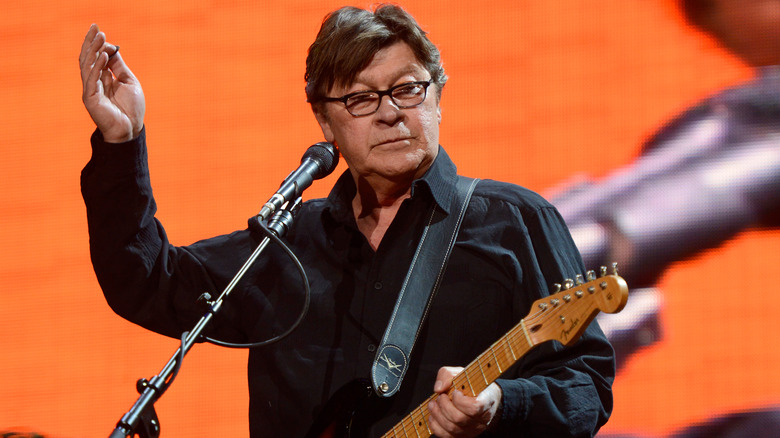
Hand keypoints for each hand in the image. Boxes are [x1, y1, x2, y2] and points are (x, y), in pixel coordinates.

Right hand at [79, 24, 144, 142]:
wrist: (130, 129)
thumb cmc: (131, 109)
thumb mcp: (128, 82)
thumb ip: (119, 67)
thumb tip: (112, 49)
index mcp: (103, 79)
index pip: (96, 57)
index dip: (98, 44)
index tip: (103, 33)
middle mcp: (94, 82)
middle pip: (89, 58)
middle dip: (91, 42)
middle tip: (95, 28)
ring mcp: (91, 90)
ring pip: (88, 66)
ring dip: (93, 50)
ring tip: (100, 37)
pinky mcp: (91, 98)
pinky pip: (92, 80)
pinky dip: (97, 67)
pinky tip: (103, 55)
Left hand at [427, 366, 502, 437]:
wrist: (483, 397)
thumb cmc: (472, 384)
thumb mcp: (462, 372)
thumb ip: (448, 375)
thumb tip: (438, 388)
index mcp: (486, 401)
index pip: (474, 408)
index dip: (460, 401)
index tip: (455, 392)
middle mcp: (482, 419)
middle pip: (459, 419)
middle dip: (444, 406)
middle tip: (440, 397)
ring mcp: (473, 429)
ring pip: (452, 429)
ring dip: (437, 415)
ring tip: (433, 404)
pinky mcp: (464, 436)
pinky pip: (447, 436)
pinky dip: (436, 426)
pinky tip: (433, 415)